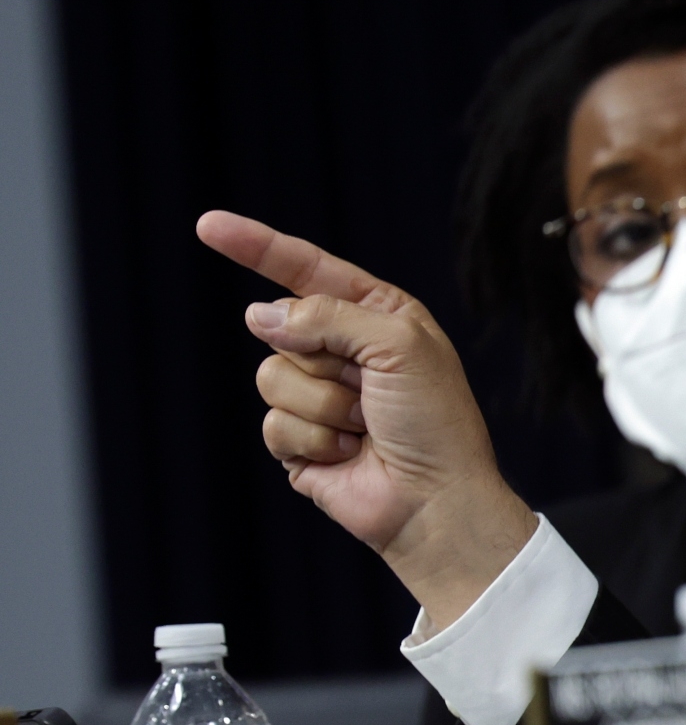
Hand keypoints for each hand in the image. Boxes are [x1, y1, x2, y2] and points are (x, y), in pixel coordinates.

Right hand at [197, 210, 535, 628]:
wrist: (434, 499)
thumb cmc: (435, 420)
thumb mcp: (398, 344)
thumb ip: (328, 315)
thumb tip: (261, 314)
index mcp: (378, 314)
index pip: (307, 269)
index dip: (257, 246)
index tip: (209, 225)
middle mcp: (345, 349)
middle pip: (281, 327)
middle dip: (324, 360)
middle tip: (371, 390)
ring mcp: (319, 395)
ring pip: (271, 376)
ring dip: (322, 405)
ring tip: (363, 425)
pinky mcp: (300, 439)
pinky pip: (273, 424)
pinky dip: (312, 440)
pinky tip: (348, 454)